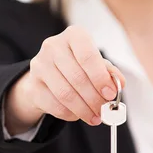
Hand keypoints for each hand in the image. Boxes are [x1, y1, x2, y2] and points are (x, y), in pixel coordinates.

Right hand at [4, 25, 125, 133]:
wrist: (47, 74)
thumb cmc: (76, 65)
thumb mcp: (95, 63)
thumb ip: (108, 72)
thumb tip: (119, 83)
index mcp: (73, 35)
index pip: (87, 56)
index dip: (100, 77)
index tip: (110, 94)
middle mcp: (53, 46)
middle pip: (77, 78)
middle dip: (94, 98)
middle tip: (105, 110)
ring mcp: (39, 66)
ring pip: (65, 94)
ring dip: (84, 109)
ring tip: (95, 117)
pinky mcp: (33, 86)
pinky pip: (54, 105)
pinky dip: (70, 114)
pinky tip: (79, 115)